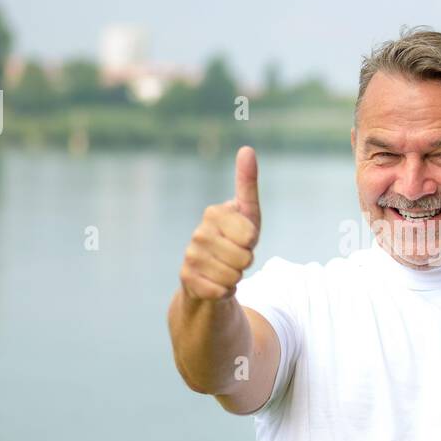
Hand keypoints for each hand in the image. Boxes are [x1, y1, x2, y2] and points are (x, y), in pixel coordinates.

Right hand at [180, 145, 260, 300]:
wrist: (210, 274)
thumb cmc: (234, 240)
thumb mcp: (247, 214)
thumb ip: (247, 183)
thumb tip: (247, 149)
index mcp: (213, 213)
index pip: (250, 235)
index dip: (253, 241)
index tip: (244, 238)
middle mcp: (198, 233)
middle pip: (244, 257)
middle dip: (246, 262)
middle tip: (235, 256)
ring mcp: (190, 256)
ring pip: (233, 276)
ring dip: (236, 277)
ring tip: (225, 268)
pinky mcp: (187, 279)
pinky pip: (221, 291)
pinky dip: (225, 291)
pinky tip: (215, 283)